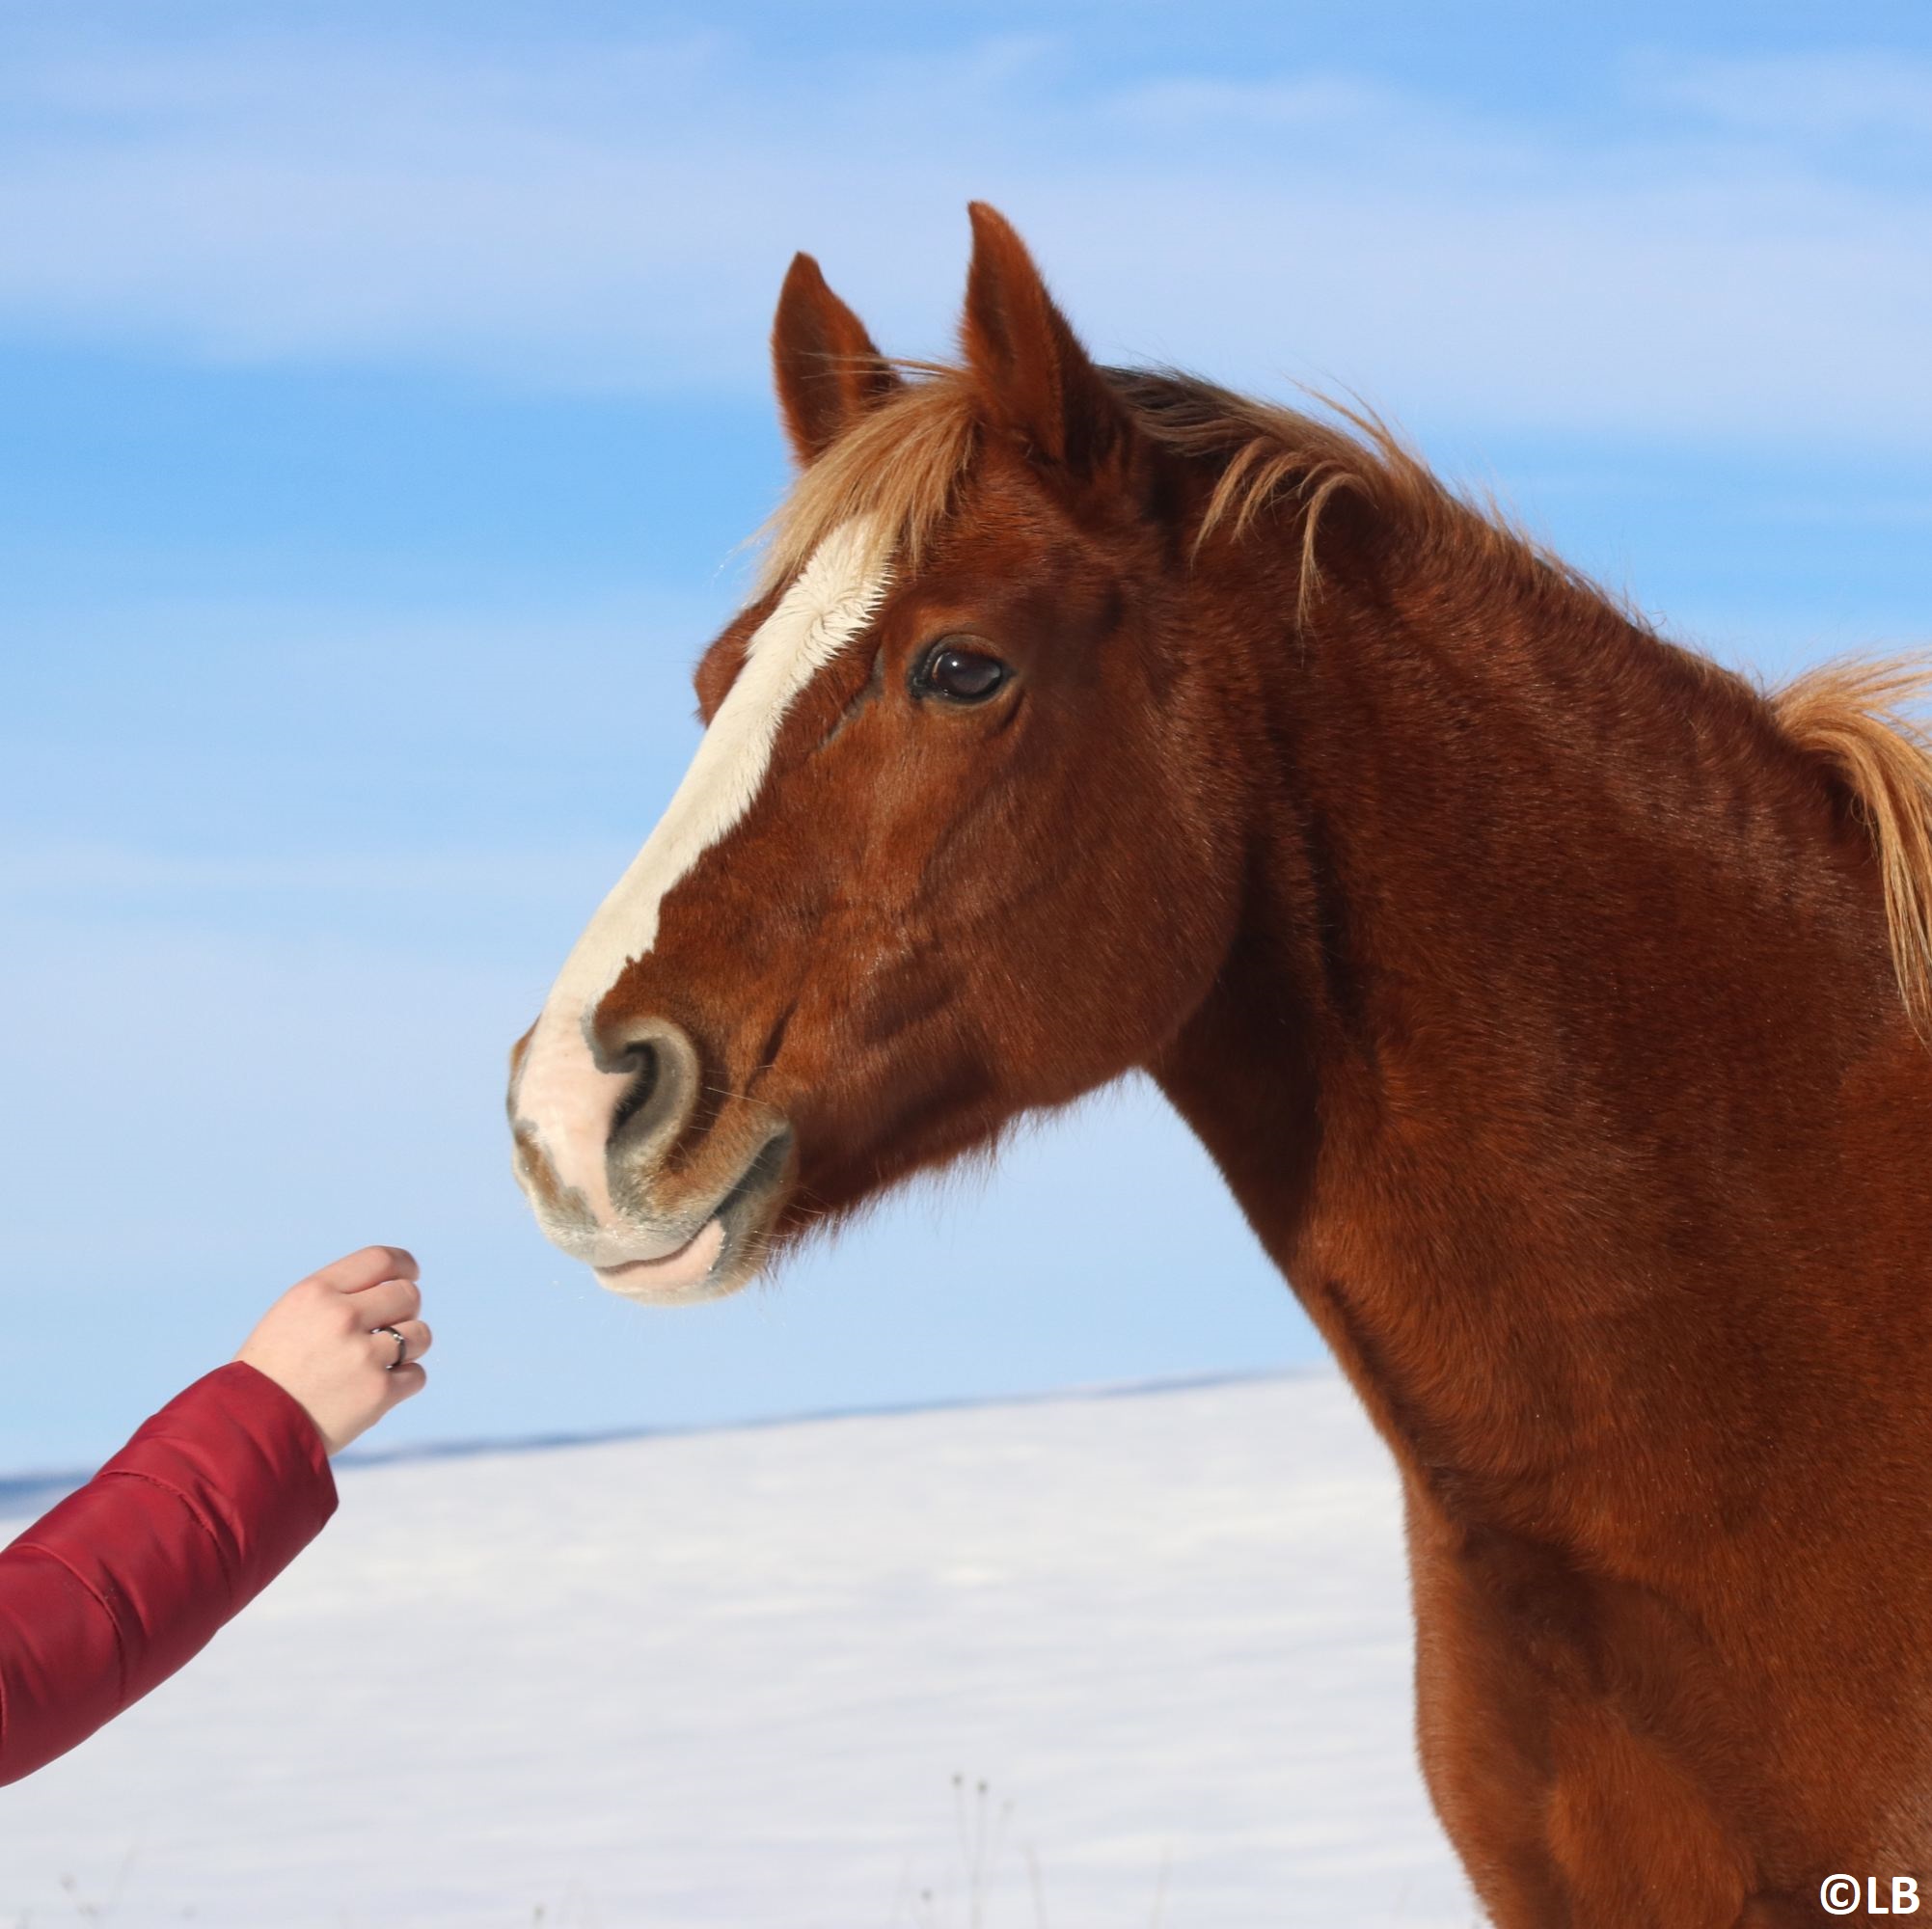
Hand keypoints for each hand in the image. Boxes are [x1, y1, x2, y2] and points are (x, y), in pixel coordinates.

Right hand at [235, 1246, 431, 1454]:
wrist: (249, 1430)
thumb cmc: (271, 1372)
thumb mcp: (292, 1316)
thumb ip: (338, 1296)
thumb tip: (396, 1284)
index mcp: (317, 1292)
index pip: (381, 1260)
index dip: (404, 1265)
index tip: (411, 1274)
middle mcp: (342, 1317)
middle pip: (408, 1295)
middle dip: (404, 1310)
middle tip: (386, 1329)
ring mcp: (363, 1355)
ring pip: (420, 1334)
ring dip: (408, 1347)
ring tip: (380, 1361)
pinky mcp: (378, 1392)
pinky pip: (416, 1375)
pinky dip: (402, 1382)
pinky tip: (375, 1389)